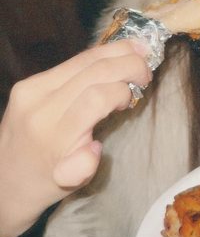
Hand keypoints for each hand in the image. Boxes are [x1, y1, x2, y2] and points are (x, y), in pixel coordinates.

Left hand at [0, 40, 150, 236]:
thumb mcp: (69, 184)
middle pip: (92, 71)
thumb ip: (82, 167)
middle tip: (147, 70)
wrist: (3, 181)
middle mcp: (38, 105)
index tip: (136, 97)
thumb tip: (94, 148)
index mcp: (52, 134)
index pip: (96, 97)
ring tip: (139, 52)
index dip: (123, 91)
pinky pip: (71, 62)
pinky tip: (115, 55)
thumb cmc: (44, 183)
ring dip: (115, 52)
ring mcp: (30, 89)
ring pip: (82, 59)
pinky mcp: (28, 82)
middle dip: (127, 64)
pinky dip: (99, 56)